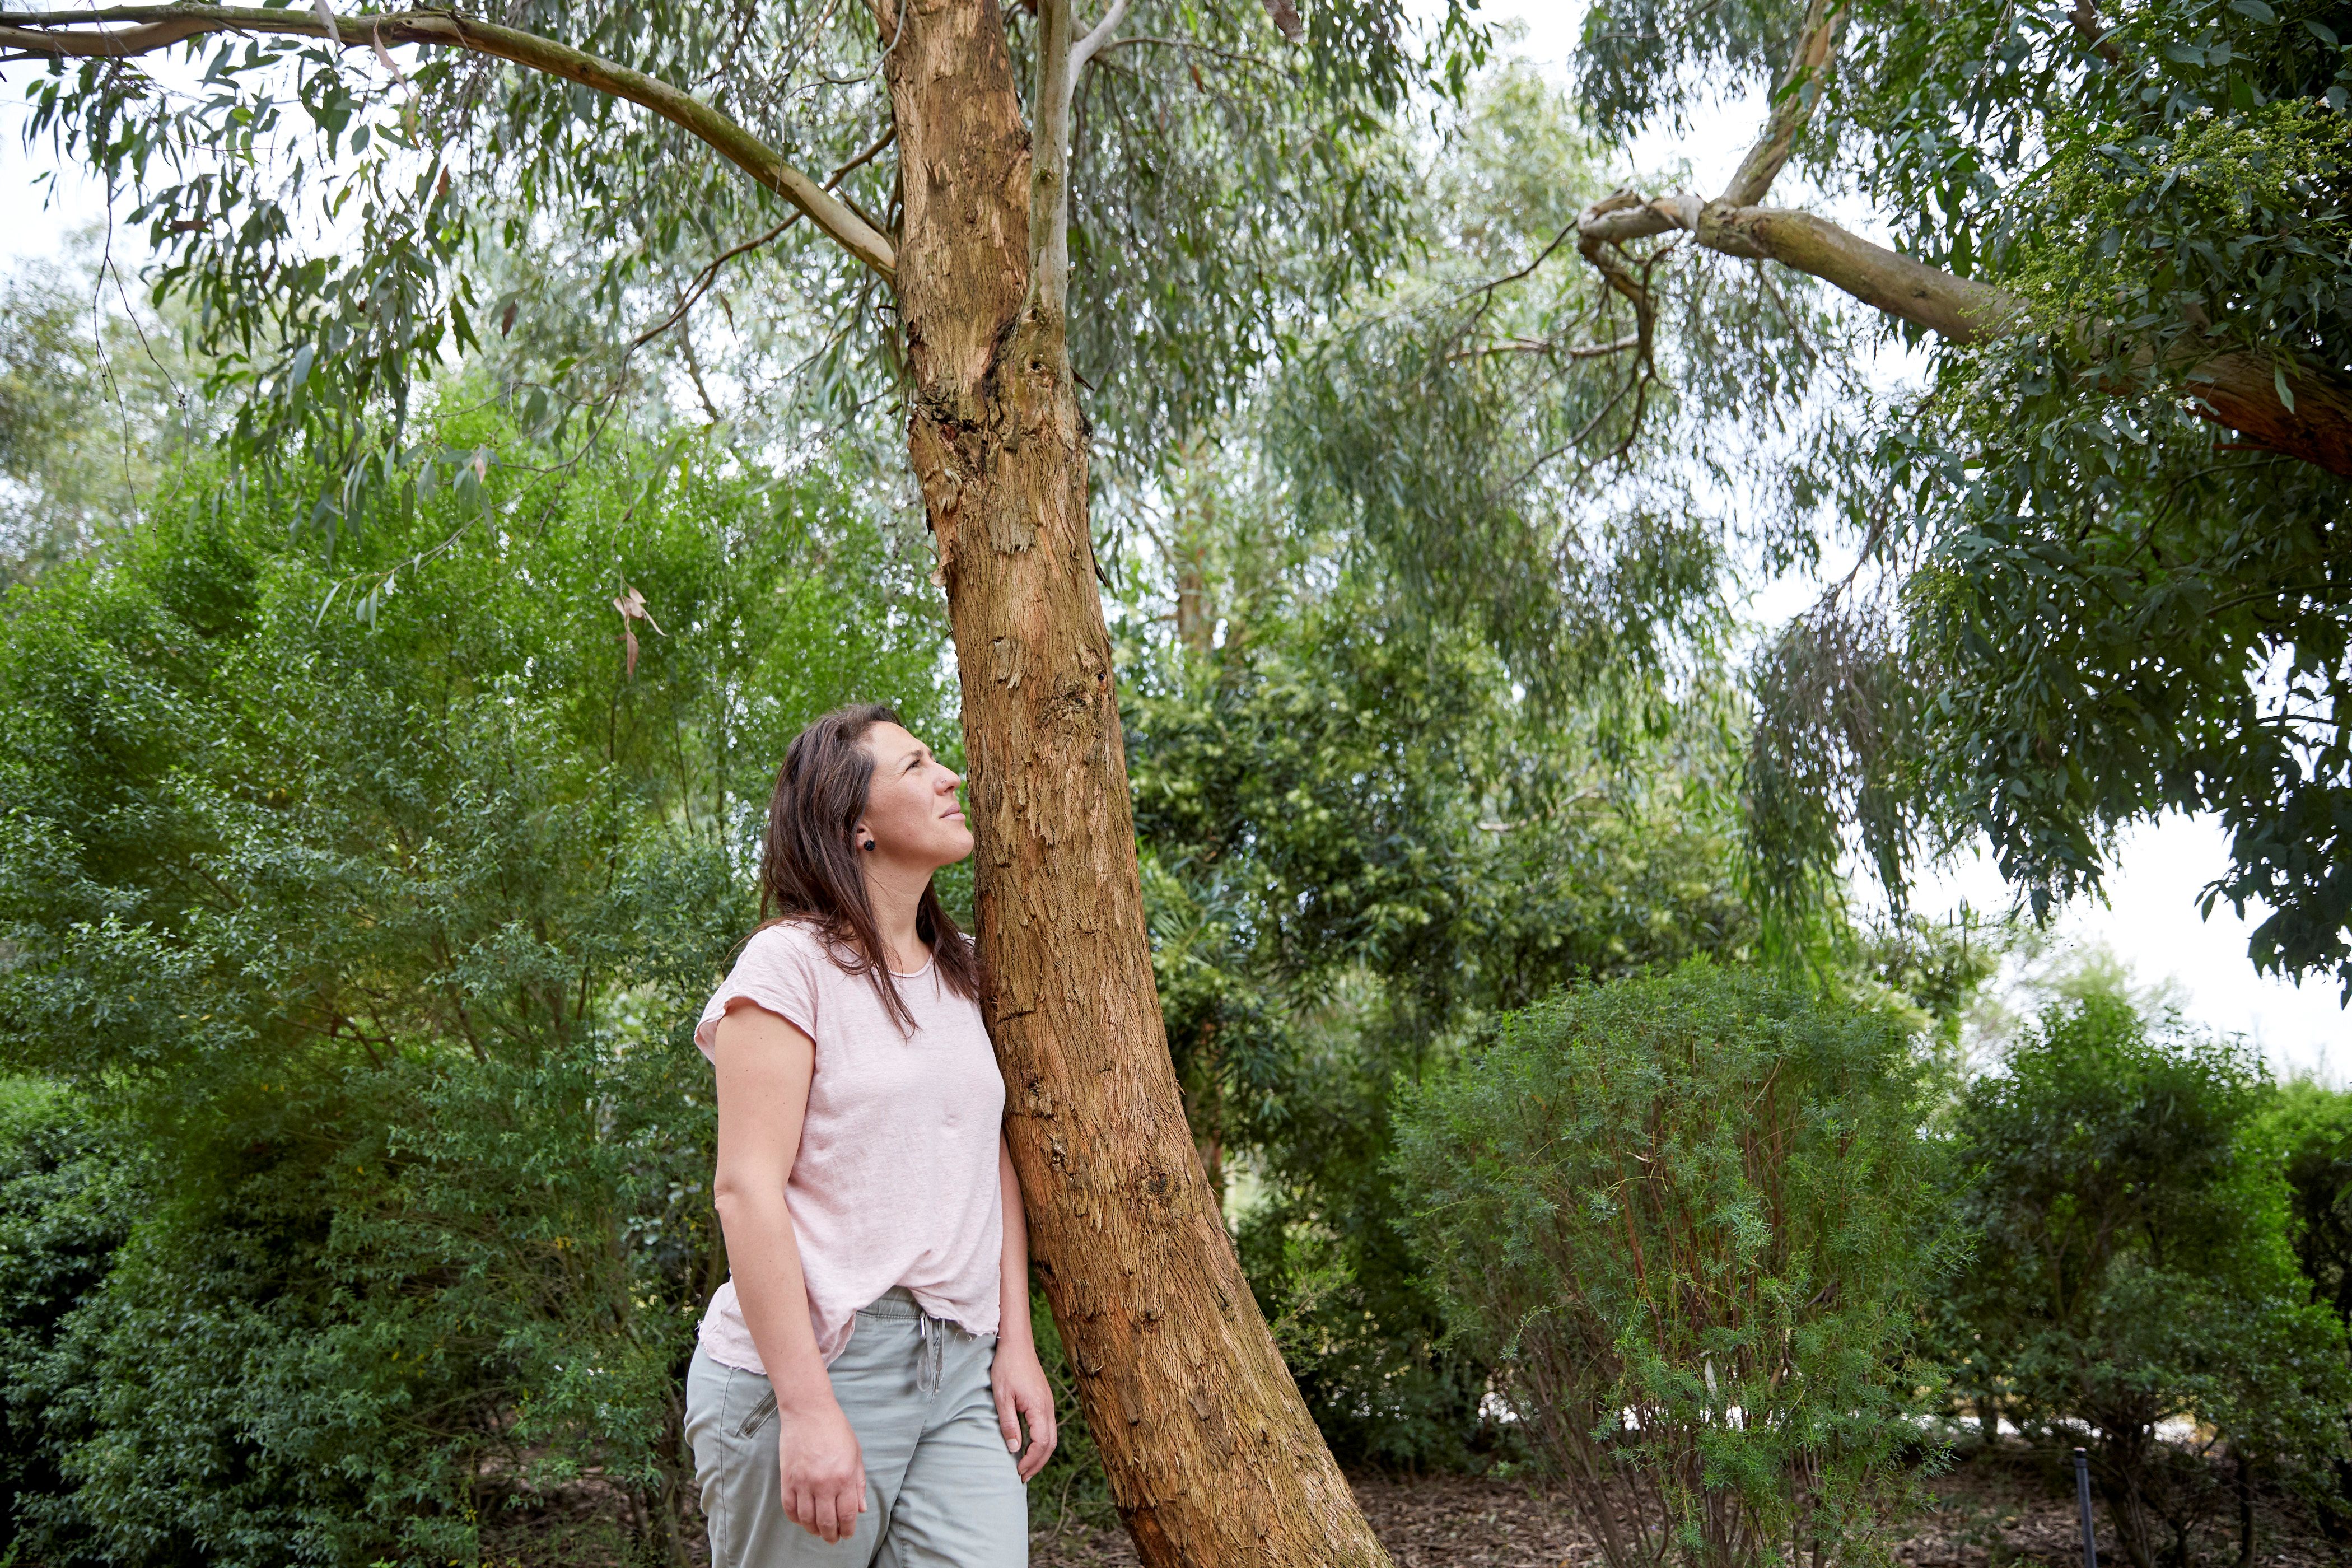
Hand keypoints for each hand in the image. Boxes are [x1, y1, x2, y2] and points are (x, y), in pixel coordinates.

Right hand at [776, 1395, 866, 1542]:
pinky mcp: (787, 1479)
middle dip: (831, 1535)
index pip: (847, 1514)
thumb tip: (861, 1508)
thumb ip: (859, 1483)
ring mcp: (803, 1482)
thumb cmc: (835, 1429)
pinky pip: (790, 1508)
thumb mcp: (856, 1453)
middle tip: (833, 1539)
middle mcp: (824, 1483)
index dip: (848, 1529)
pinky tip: (802, 1519)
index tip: (847, 1534)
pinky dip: (796, 1519)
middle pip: (827, 1522)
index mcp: (844, 1477)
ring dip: (814, 1530)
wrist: (808, 1411)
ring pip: (807, 1519)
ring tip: (819, 1531)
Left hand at [990, 1339, 1058, 1480]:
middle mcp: (1048, 1407)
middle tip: (1023, 1477)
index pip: (1042, 1443)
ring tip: (1027, 1467)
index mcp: (1039, 1407)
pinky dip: (1042, 1442)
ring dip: (1041, 1454)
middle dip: (1038, 1463)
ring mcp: (1048, 1403)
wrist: (1016, 1344)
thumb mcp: (1002, 1396)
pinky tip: (1030, 1447)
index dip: (1031, 1460)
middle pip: (1051, 1443)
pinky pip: (1048, 1427)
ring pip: (1052, 1436)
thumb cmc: (1007, 1367)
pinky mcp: (1045, 1400)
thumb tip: (1014, 1449)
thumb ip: (1009, 1423)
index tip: (1018, 1471)